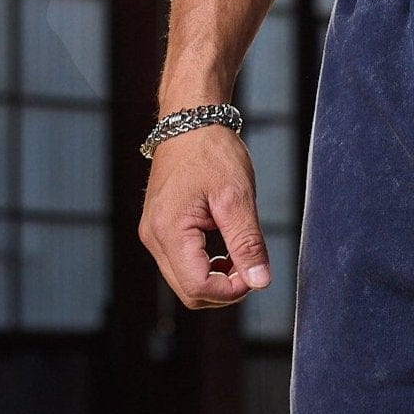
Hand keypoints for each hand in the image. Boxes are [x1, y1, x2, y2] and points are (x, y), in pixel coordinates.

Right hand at [138, 126, 270, 308]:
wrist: (190, 121)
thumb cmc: (212, 152)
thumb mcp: (237, 198)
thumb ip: (248, 243)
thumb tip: (260, 282)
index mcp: (168, 229)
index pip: (198, 286)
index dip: (231, 291)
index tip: (255, 274)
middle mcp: (153, 236)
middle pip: (190, 292)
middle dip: (225, 289)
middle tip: (251, 265)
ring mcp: (153, 234)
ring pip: (186, 283)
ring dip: (217, 280)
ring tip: (240, 254)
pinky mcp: (159, 230)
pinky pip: (183, 266)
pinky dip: (208, 268)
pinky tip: (226, 250)